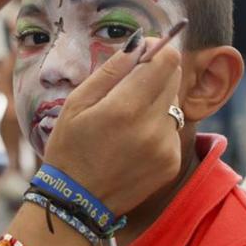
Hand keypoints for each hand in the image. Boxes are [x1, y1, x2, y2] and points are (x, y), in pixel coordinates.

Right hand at [43, 38, 182, 215]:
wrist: (77, 202)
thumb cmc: (70, 147)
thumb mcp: (77, 102)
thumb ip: (112, 69)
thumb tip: (139, 42)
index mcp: (126, 108)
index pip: (167, 61)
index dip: (157, 50)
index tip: (142, 55)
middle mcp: (152, 127)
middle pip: (175, 78)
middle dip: (156, 74)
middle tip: (130, 87)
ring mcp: (166, 147)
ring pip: (174, 104)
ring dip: (157, 102)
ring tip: (128, 120)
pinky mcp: (172, 162)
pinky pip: (173, 129)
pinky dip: (158, 127)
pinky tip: (134, 141)